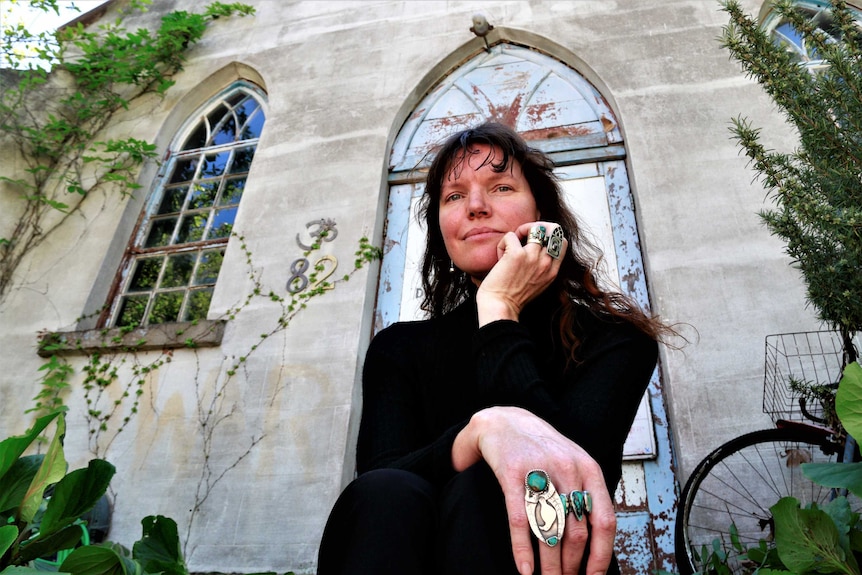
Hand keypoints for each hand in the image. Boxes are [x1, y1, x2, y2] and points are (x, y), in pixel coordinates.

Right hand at [452, 406, 614, 574]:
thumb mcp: (572, 462)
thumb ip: (585, 494)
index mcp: (588, 468)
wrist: (504, 421)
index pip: (604, 521)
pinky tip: (525, 570)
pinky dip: (522, 550)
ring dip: (550, 566)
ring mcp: (539, 471)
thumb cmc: (541, 448)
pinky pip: (520, 520)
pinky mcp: (511, 474)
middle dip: (572, 567)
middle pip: (575, 532)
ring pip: (549, 531)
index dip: (601, 555)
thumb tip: (596, 543)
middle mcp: (567, 469)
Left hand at [476, 221, 567, 325]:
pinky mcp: (517, 255)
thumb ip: (540, 267)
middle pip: (552, 229)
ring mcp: (533, 257)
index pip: (561, 242)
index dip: (549, 235)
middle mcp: (546, 263)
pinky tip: (499, 259)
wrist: (500, 308)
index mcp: (552, 271)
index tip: (533, 241)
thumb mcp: (537, 284)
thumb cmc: (512, 298)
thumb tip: (534, 247)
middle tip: (521, 238)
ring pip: (534, 227)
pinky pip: (510, 236)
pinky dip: (502, 244)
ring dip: (518, 234)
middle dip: (535, 228)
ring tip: (508, 248)